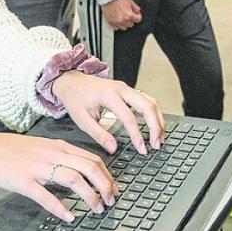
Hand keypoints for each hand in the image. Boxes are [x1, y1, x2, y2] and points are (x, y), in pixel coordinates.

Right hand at [0, 128, 116, 221]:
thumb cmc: (14, 150)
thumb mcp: (44, 147)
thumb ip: (63, 157)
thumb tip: (83, 171)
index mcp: (60, 147)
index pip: (92, 159)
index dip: (107, 176)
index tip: (114, 189)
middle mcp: (53, 154)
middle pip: (89, 167)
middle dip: (105, 186)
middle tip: (110, 201)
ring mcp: (39, 167)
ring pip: (73, 179)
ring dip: (89, 196)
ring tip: (96, 209)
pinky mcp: (24, 181)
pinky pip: (45, 195)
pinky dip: (60, 207)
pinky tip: (70, 216)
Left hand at [51, 71, 165, 156]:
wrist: (72, 81)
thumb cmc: (75, 98)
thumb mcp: (82, 119)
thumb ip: (99, 134)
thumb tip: (113, 148)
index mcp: (109, 95)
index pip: (129, 117)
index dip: (137, 135)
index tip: (142, 149)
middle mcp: (121, 89)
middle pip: (148, 106)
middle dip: (156, 126)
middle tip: (156, 144)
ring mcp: (127, 88)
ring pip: (151, 101)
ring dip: (158, 119)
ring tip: (159, 137)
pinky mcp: (128, 91)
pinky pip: (147, 100)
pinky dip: (154, 113)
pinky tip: (155, 125)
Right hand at [101, 0, 141, 30]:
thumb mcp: (130, 1)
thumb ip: (136, 8)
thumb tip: (138, 12)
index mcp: (129, 15)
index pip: (138, 20)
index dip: (138, 16)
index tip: (136, 14)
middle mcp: (123, 20)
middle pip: (131, 24)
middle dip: (131, 20)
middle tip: (128, 14)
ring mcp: (117, 22)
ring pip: (124, 27)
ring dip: (125, 23)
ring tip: (123, 17)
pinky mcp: (111, 23)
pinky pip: (117, 28)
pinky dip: (118, 25)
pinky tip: (117, 19)